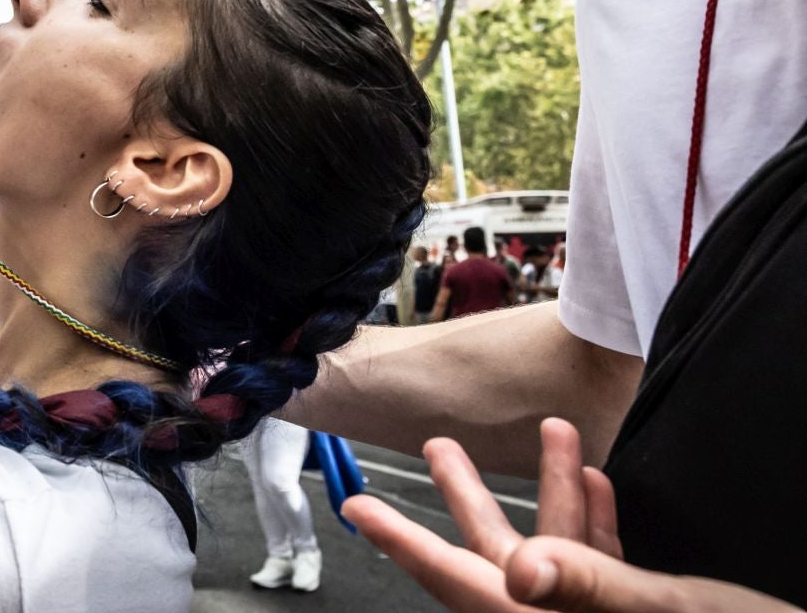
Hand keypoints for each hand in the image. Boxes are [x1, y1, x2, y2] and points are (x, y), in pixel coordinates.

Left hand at [343, 419, 795, 611]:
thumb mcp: (663, 611)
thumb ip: (586, 584)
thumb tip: (515, 568)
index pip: (458, 581)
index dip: (403, 541)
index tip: (357, 508)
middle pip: (495, 557)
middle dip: (465, 497)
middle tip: (434, 444)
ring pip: (554, 551)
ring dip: (544, 487)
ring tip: (543, 425)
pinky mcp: (645, 612)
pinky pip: (603, 563)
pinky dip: (594, 517)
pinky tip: (591, 471)